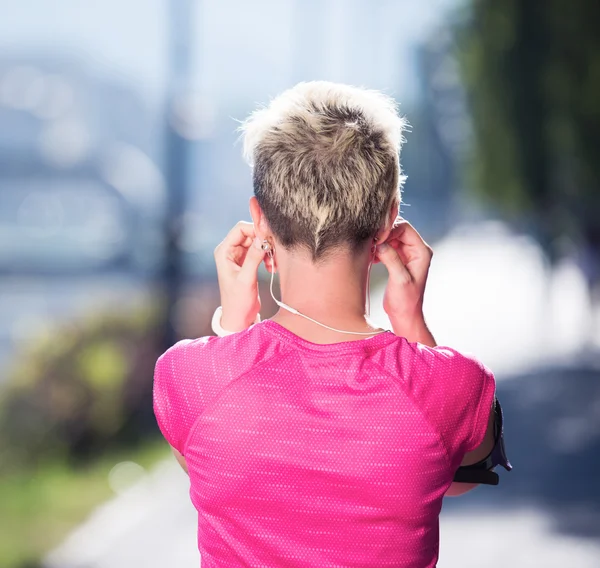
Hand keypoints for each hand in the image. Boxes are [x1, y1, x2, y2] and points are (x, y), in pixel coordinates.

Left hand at [213, 221, 272, 331]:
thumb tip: (263, 238)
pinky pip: (260, 251)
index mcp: (224, 252)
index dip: (256, 229)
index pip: (240, 229)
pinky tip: (272, 268)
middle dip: (264, 241)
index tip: (270, 238)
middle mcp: (230, 251)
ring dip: (268, 250)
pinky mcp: (247, 262)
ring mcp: (239, 256)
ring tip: (273, 264)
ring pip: (257, 242)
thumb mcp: (246, 279)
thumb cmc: (237, 301)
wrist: (239, 316)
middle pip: (250, 233)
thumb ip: (254, 258)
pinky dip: (268, 256)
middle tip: (274, 253)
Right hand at [375, 218, 433, 337]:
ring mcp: (407, 254)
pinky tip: (371, 257)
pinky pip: (387, 246)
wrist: (405, 314)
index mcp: (421, 252)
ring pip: (391, 237)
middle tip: (370, 242)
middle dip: (383, 234)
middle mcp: (416, 250)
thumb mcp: (400, 279)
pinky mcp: (398, 259)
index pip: (405, 229)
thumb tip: (379, 243)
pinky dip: (378, 249)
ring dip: (379, 241)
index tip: (376, 238)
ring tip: (369, 250)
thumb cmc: (406, 301)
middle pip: (398, 230)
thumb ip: (391, 259)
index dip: (390, 229)